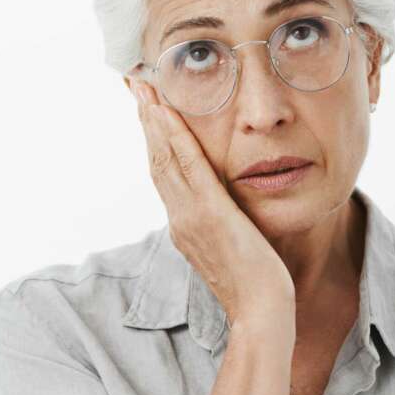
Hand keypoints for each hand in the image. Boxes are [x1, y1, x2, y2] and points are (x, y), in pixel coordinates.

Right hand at [132, 81, 295, 330]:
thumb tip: (229, 213)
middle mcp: (180, 218)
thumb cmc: (258, 285)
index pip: (164, 172)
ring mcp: (191, 216)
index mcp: (186, 225)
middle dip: (145, 118)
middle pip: (155, 158)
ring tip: (144, 84)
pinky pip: (189, 168)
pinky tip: (167, 112)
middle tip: (134, 82)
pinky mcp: (210, 215)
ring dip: (153, 118)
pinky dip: (175, 138)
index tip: (147, 106)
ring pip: (164, 157)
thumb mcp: (236, 248)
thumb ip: (225, 227)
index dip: (153, 137)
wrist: (261, 312)